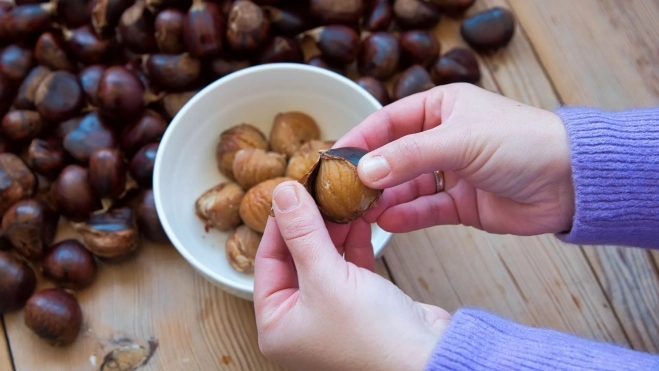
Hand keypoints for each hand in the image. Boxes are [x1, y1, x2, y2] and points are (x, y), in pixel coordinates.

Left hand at [254, 181, 450, 370]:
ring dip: (334, 231)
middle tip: (317, 192)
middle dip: (310, 224)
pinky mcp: (360, 307)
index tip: (290, 192)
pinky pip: (349, 268)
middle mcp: (300, 322)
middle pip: (296, 259)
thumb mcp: (326, 277)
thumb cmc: (372, 337)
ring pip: (324, 261)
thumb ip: (303, 232)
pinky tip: (359, 221)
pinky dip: (353, 244)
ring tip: (340, 200)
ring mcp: (331, 314)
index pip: (267, 262)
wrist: (429, 358)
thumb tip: (283, 194)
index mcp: (276, 325)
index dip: (280, 224)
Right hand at [336, 83, 574, 235]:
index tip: (333, 158)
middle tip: (341, 193)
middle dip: (368, 175)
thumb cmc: (522, 142)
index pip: (388, 122)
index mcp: (441, 109)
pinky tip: (388, 223)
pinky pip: (426, 210)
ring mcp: (451, 173)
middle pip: (393, 158)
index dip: (360, 139)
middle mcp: (442, 140)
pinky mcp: (462, 204)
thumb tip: (365, 171)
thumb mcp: (460, 140)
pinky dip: (408, 217)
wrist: (571, 182)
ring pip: (407, 187)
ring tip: (360, 213)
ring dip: (384, 200)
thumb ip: (409, 156)